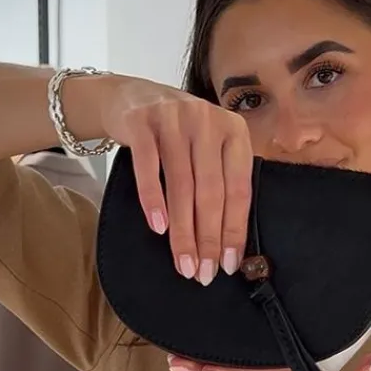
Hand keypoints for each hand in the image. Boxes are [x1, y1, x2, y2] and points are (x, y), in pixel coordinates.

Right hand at [95, 76, 252, 284]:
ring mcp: (174, 118)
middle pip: (211, 191)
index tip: (228, 264)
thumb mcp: (208, 148)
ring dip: (182, 231)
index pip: (238, 189)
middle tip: (203, 273)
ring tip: (183, 263)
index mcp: (234, 131)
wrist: (132, 96)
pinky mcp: (142, 122)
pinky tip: (158, 228)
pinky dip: (153, 200)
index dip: (234, 230)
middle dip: (208, 238)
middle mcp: (208, 121)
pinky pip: (149, 168)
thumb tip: (226, 245)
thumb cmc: (178, 134)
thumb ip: (221, 182)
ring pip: (182, 185)